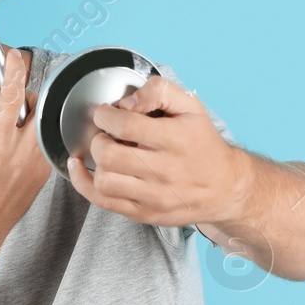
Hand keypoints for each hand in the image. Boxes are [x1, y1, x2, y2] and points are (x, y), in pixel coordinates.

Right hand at [0, 49, 50, 259]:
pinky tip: (14, 149)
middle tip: (4, 108)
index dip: (14, 70)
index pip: (13, 96)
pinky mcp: (44, 176)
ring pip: (44, 124)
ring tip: (6, 132)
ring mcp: (37, 165)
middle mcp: (23, 152)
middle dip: (23, 98)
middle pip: (37, 106)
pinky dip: (33, 137)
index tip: (13, 56)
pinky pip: (44, 143)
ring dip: (29, 118)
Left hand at [66, 75, 250, 227]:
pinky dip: (83, 183)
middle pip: (108, 155)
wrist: (224, 187)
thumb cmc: (202, 143)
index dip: (106, 114)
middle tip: (107, 134)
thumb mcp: (190, 106)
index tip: (107, 112)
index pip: (125, 126)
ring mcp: (154, 196)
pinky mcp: (144, 213)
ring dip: (96, 162)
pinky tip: (81, 168)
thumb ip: (158, 91)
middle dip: (99, 138)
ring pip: (104, 180)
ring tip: (107, 152)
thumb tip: (128, 101)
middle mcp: (165, 171)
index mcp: (175, 140)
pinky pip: (102, 201)